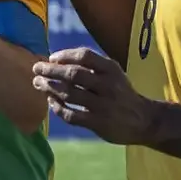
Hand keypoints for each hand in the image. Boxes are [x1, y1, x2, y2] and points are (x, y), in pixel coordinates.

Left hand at [32, 48, 155, 145]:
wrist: (144, 120)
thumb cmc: (120, 92)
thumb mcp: (113, 73)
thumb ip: (90, 66)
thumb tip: (55, 59)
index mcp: (111, 69)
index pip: (84, 56)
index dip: (64, 55)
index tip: (51, 58)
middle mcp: (108, 85)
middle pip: (73, 74)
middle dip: (51, 70)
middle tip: (36, 68)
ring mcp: (103, 105)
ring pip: (69, 94)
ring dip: (49, 87)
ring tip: (38, 83)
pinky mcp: (99, 123)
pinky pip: (71, 115)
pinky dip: (57, 108)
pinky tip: (50, 102)